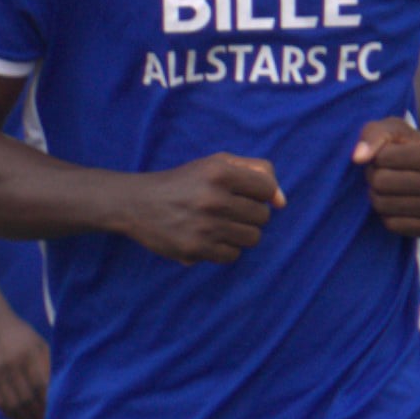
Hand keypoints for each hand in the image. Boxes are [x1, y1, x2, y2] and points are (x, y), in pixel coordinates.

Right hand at [0, 311, 50, 418]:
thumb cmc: (25, 337)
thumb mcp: (41, 346)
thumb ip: (49, 367)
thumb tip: (56, 396)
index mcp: (31, 353)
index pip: (42, 385)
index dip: (50, 403)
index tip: (57, 414)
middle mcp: (14, 363)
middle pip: (28, 397)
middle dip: (39, 414)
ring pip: (14, 403)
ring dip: (26, 418)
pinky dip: (10, 415)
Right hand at [131, 153, 283, 264]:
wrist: (137, 203)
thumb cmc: (184, 182)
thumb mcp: (217, 163)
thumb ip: (257, 172)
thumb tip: (282, 202)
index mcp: (220, 171)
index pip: (267, 189)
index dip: (258, 194)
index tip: (241, 194)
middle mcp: (214, 198)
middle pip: (262, 216)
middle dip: (249, 214)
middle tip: (226, 211)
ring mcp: (205, 226)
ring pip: (252, 238)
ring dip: (240, 234)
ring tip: (220, 226)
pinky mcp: (195, 248)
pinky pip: (232, 255)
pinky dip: (225, 249)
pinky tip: (208, 239)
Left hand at [353, 116, 419, 239]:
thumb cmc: (411, 148)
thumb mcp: (395, 131)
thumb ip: (374, 135)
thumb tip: (358, 158)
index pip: (382, 157)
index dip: (377, 156)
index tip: (388, 156)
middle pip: (381, 182)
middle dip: (374, 176)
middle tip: (384, 173)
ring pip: (383, 205)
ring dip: (377, 195)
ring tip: (390, 187)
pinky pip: (391, 225)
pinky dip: (387, 214)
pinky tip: (398, 204)